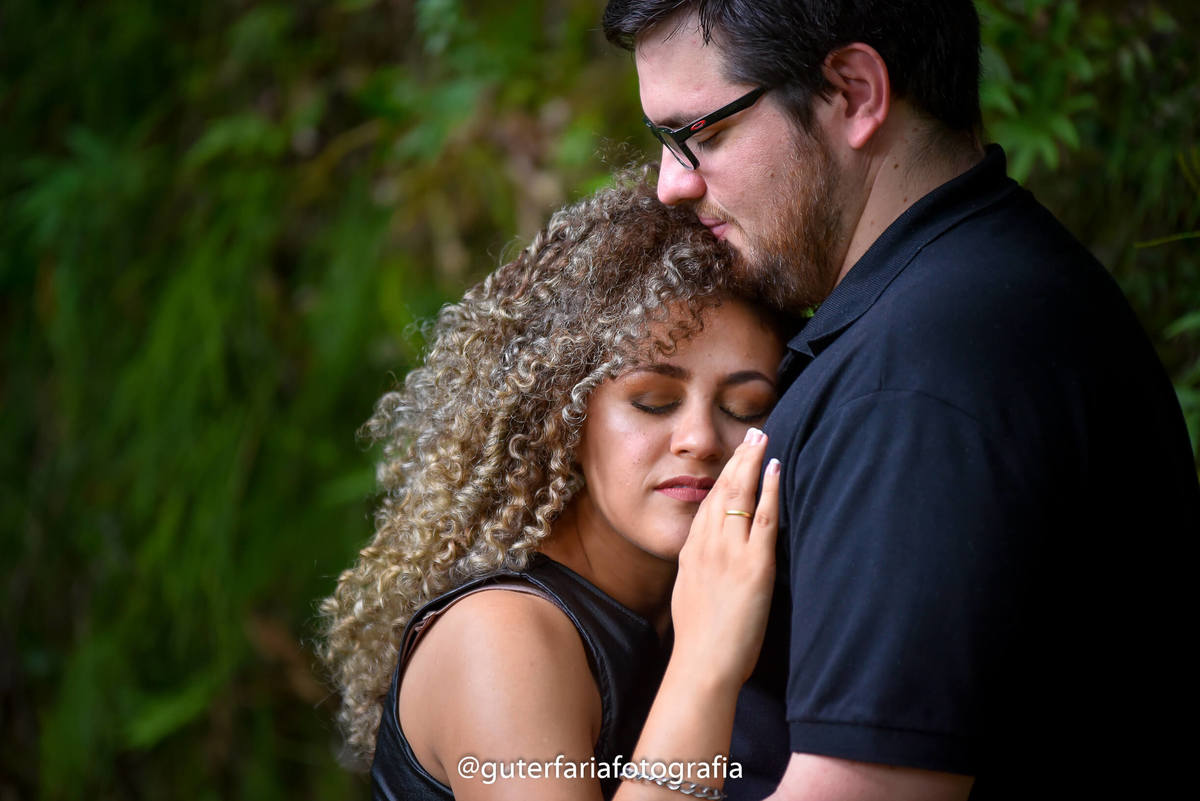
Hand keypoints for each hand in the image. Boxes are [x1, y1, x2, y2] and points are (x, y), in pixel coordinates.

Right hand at [670, 427, 779, 691]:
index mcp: (690, 552)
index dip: (721, 477)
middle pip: (721, 490)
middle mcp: (706, 545)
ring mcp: (729, 552)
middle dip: (737, 459)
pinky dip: (769, 489)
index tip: (733, 458)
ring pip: (740, 495)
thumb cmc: (699, 641)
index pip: (706, 503)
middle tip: (751, 434)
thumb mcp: (687, 594)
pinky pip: (763, 517)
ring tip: (762, 438)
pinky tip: (775, 468)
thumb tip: (704, 556)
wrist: (703, 663)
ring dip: (752, 462)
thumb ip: (696, 568)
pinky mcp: (753, 564)